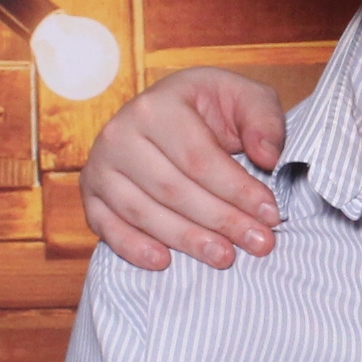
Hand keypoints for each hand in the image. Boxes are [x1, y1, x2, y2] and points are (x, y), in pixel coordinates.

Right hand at [77, 67, 286, 270]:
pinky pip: (108, 227)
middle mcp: (120, 134)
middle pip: (173, 189)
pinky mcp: (90, 194)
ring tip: (225, 257)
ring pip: (144, 213)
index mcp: (157, 106)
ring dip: (187, 240)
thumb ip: (264, 121)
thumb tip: (268, 157)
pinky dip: (133, 248)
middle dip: (221, 220)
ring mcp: (100, 166)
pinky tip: (164, 262)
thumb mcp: (245, 99)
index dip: (237, 190)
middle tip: (259, 243)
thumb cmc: (210, 109)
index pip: (199, 158)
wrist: (166, 113)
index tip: (271, 214)